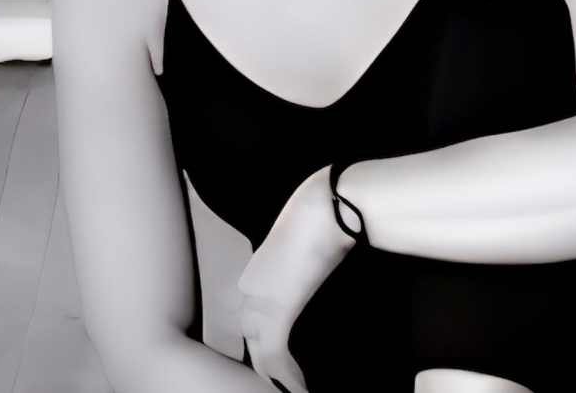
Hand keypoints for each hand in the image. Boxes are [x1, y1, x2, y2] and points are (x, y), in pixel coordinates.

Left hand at [237, 165, 355, 390]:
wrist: (327, 202)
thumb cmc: (320, 211)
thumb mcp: (301, 241)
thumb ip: (293, 263)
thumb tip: (304, 272)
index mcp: (256, 269)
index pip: (249, 314)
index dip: (260, 337)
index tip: (274, 356)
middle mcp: (251, 285)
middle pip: (248, 335)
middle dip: (263, 362)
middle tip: (280, 383)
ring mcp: (260, 297)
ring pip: (257, 349)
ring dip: (273, 373)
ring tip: (291, 390)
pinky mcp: (278, 308)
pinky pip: (274, 354)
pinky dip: (286, 376)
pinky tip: (300, 389)